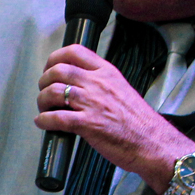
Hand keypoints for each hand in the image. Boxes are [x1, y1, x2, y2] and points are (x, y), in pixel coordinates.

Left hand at [35, 45, 194, 191]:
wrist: (153, 143)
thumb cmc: (139, 122)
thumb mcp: (122, 89)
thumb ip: (101, 83)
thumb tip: (78, 84)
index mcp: (107, 73)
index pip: (75, 51)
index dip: (55, 58)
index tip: (50, 68)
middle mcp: (98, 84)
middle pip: (58, 70)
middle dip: (44, 81)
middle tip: (44, 91)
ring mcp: (92, 103)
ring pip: (53, 91)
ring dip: (42, 100)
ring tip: (44, 109)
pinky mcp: (88, 124)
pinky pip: (56, 118)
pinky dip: (44, 120)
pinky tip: (43, 123)